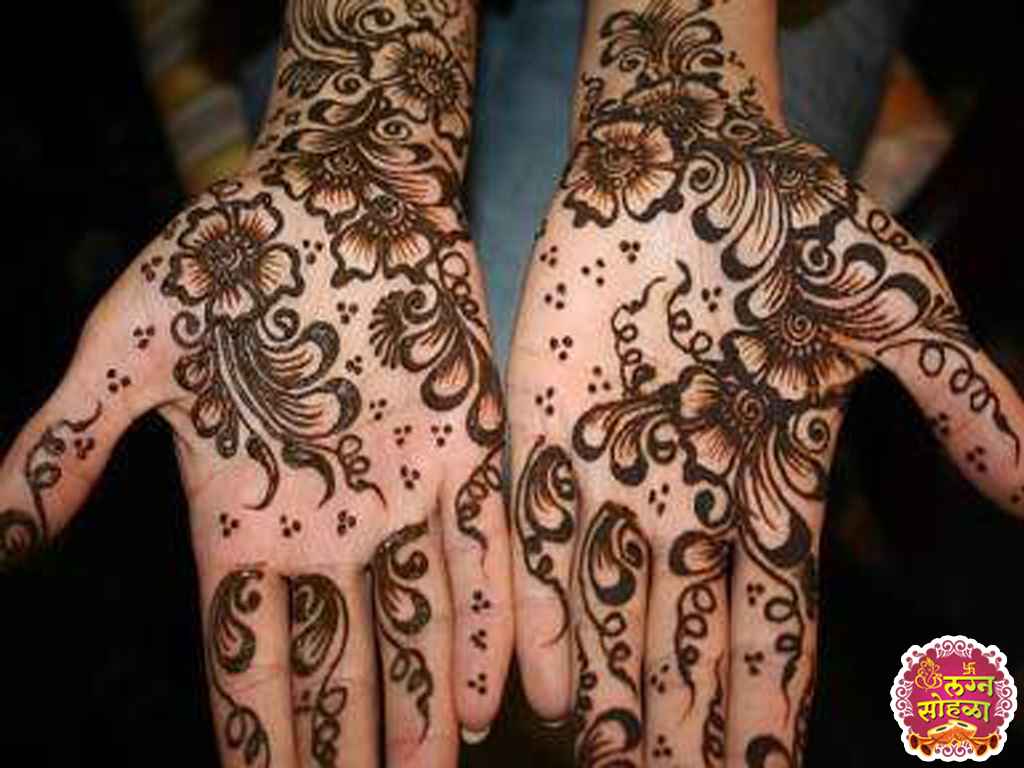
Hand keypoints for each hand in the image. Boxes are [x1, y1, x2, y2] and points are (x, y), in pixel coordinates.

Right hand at [0, 2, 510, 765]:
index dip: (252, 730)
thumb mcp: (132, 343)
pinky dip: (486, 625)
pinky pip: (483, 554)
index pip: (245, 650)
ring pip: (418, 624)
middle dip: (347, 745)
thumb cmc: (227, 255)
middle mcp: (329, 519)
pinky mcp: (470, 448)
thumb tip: (0, 538)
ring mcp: (403, 489)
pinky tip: (488, 698)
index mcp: (243, 511)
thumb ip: (71, 440)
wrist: (336, 189)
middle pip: (338, 661)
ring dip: (424, 709)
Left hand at [507, 2, 1023, 764]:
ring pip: (613, 600)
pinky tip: (545, 684)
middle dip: (685, 716)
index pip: (776, 612)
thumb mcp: (896, 305)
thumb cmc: (799, 222)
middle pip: (690, 628)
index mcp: (773, 474)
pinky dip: (544, 608)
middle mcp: (692, 486)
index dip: (769, 695)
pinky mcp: (551, 424)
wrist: (692, 149)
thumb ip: (957, 396)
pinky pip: (546, 533)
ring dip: (614, 687)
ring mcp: (618, 460)